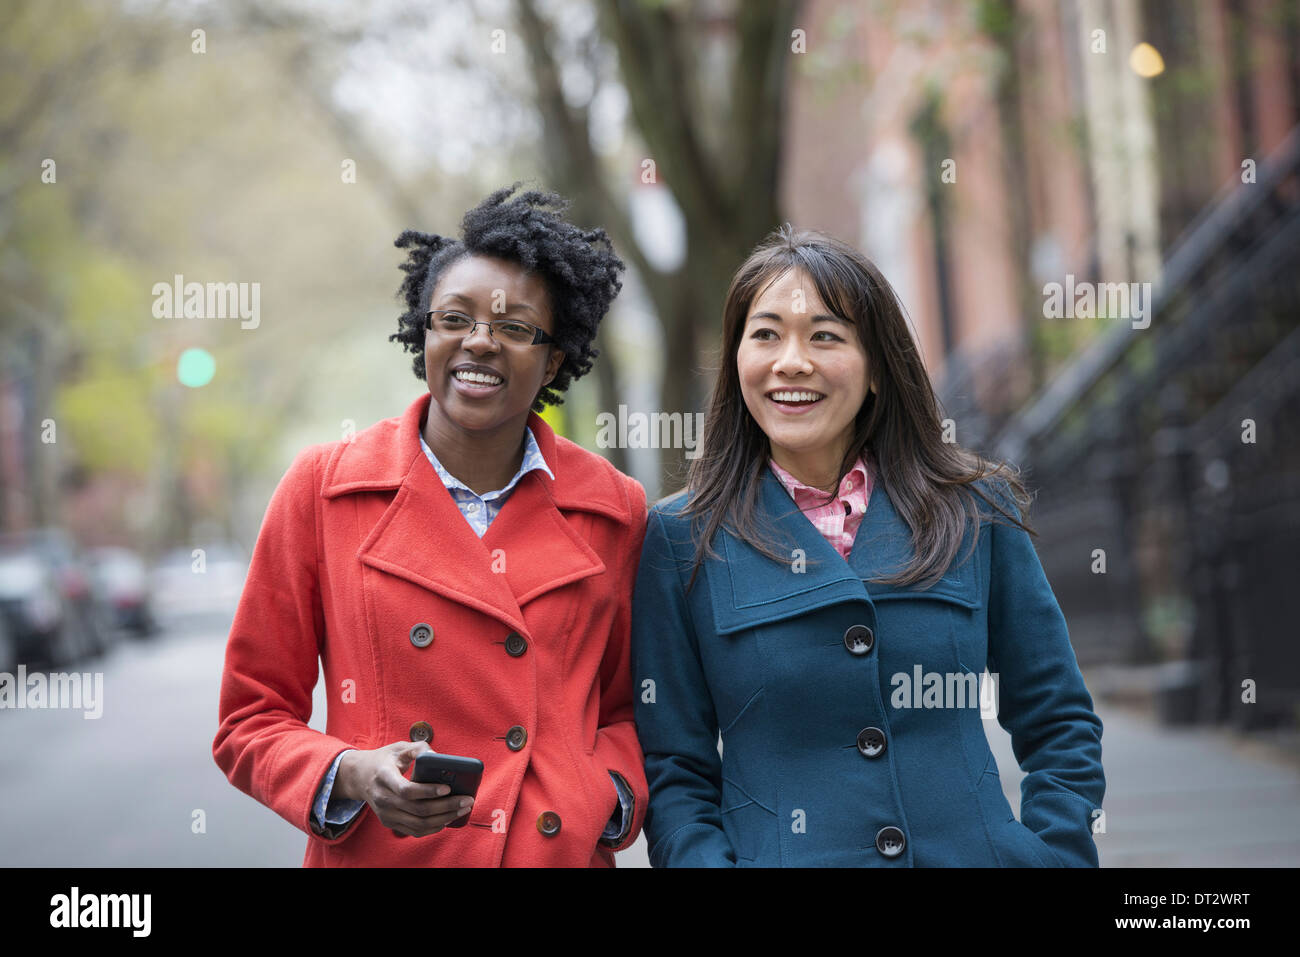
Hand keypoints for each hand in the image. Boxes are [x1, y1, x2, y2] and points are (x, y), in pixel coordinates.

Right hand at [335, 741, 473, 837]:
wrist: (360, 777)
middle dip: (446, 806)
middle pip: (418, 810)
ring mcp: (385, 814)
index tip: (447, 788)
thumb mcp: (398, 747)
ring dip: (444, 819)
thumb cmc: (384, 760)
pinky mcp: (389, 822)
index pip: (406, 790)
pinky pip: (414, 831)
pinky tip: (447, 819)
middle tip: (467, 800)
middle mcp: (382, 798)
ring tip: (462, 810)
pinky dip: (433, 828)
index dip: (428, 791)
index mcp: (383, 777)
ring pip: (418, 824)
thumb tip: (439, 757)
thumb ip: (418, 748)